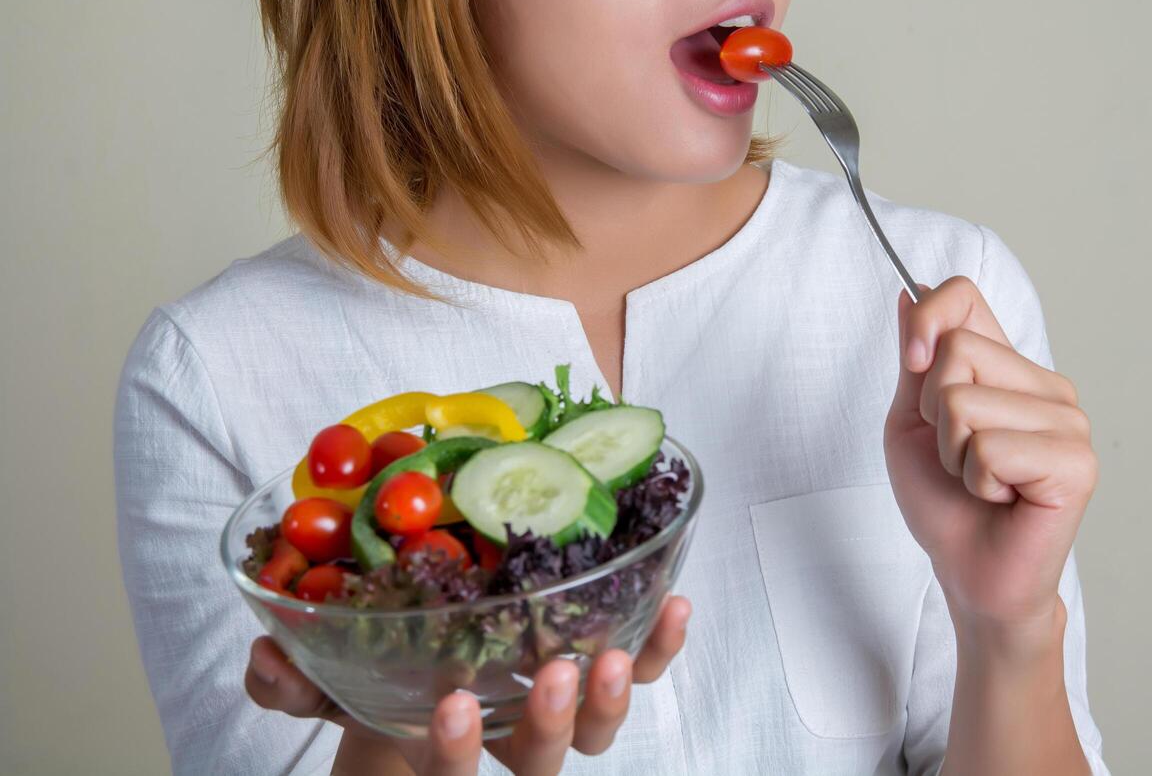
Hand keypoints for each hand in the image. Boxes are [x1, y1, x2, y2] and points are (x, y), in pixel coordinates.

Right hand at [245, 594, 691, 774]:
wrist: (435, 647)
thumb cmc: (384, 675)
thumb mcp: (331, 678)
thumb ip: (295, 679)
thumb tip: (266, 655)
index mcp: (446, 745)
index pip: (455, 773)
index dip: (455, 753)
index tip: (450, 706)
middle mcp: (509, 736)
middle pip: (543, 766)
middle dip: (551, 728)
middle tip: (554, 678)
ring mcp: (560, 704)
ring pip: (598, 730)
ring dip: (610, 697)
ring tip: (609, 654)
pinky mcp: (601, 661)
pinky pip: (641, 667)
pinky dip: (659, 644)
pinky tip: (672, 605)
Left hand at [884, 278, 1096, 638]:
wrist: (970, 574)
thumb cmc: (945, 503)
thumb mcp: (912, 422)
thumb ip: (916, 359)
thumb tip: (911, 291)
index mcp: (1009, 368)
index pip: (964, 295)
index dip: (927, 317)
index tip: (913, 363)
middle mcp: (1046, 386)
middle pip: (957, 351)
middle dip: (935, 415)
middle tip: (960, 459)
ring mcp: (1069, 421)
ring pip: (966, 402)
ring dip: (955, 455)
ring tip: (983, 483)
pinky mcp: (1075, 462)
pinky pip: (991, 448)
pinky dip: (978, 481)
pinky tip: (1003, 499)